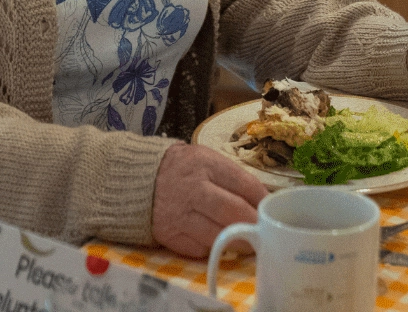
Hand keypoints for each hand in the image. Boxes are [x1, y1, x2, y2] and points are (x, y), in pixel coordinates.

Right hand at [151, 143, 267, 258]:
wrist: (136, 179)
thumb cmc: (182, 168)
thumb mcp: (207, 160)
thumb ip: (233, 178)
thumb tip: (263, 201)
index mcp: (206, 165)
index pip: (246, 185)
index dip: (263, 201)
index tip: (271, 210)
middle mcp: (193, 190)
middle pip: (235, 212)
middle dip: (255, 225)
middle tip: (267, 232)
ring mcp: (180, 215)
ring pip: (220, 235)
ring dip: (240, 243)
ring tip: (251, 243)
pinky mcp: (170, 235)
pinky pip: (200, 248)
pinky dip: (213, 247)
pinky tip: (220, 242)